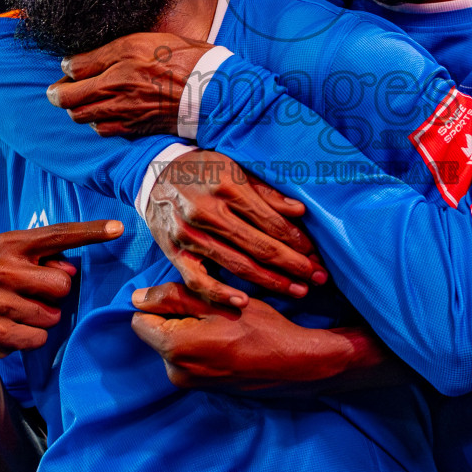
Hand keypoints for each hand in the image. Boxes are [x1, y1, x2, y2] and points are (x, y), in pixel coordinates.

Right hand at [0, 220, 122, 364]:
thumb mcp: (10, 261)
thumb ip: (43, 259)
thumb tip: (70, 272)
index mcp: (8, 245)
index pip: (57, 235)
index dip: (91, 232)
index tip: (118, 228)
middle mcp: (0, 269)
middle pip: (63, 285)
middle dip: (54, 296)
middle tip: (30, 297)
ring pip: (52, 315)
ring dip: (42, 320)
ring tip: (16, 314)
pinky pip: (39, 338)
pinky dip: (32, 339)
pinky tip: (10, 331)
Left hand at [47, 32, 212, 135]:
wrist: (213, 92)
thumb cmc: (186, 59)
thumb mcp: (149, 39)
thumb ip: (113, 48)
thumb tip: (84, 58)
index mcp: (120, 60)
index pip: (73, 66)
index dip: (67, 66)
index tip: (70, 66)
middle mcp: (116, 87)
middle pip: (68, 98)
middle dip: (58, 93)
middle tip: (59, 89)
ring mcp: (124, 111)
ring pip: (80, 116)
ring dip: (77, 108)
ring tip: (83, 101)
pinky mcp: (134, 127)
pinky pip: (102, 130)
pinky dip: (97, 122)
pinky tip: (104, 114)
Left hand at [130, 282, 351, 388]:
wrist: (296, 364)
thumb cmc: (262, 328)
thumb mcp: (219, 302)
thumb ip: (174, 298)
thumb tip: (137, 298)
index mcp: (175, 348)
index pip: (140, 319)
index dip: (159, 302)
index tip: (188, 297)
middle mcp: (175, 371)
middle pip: (156, 333)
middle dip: (175, 317)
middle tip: (212, 310)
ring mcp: (189, 384)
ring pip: (173, 345)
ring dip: (189, 331)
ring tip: (223, 325)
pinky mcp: (203, 388)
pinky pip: (188, 359)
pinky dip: (200, 346)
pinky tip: (227, 340)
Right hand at [145, 151, 327, 306]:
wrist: (153, 173)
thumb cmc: (201, 169)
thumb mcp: (235, 168)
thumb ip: (266, 192)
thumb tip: (299, 212)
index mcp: (228, 187)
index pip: (271, 221)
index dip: (297, 241)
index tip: (315, 253)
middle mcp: (207, 212)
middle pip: (260, 246)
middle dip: (294, 265)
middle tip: (318, 277)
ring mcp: (189, 235)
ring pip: (237, 265)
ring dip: (271, 281)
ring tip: (297, 290)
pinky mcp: (174, 252)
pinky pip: (199, 281)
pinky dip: (221, 294)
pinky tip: (244, 303)